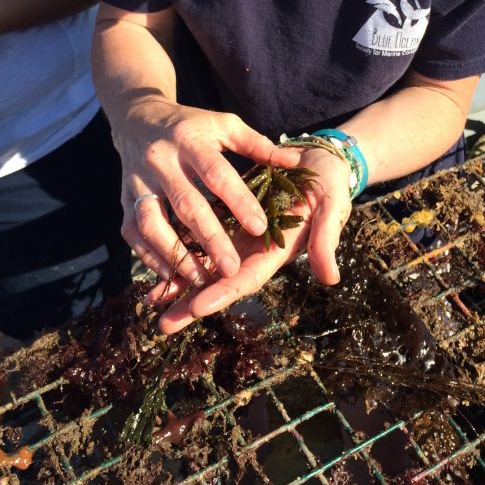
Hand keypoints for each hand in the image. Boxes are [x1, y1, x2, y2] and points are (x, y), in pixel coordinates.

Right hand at [115, 97, 302, 291]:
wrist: (137, 118)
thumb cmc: (191, 125)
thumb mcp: (224, 124)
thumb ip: (257, 145)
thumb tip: (294, 163)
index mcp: (190, 140)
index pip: (217, 174)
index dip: (239, 201)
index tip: (260, 227)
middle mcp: (161, 161)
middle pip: (186, 204)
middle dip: (210, 238)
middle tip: (232, 268)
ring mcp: (138, 182)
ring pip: (153, 224)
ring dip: (176, 254)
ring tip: (202, 278)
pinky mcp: (124, 200)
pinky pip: (133, 234)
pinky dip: (150, 257)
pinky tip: (172, 274)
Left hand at [146, 145, 352, 332]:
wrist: (319, 159)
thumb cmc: (329, 182)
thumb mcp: (333, 205)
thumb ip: (326, 239)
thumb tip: (331, 278)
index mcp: (278, 251)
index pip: (248, 278)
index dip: (224, 292)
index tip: (198, 307)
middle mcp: (255, 250)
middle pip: (220, 282)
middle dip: (192, 303)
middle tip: (164, 324)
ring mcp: (239, 236)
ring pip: (205, 264)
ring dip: (180, 283)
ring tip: (150, 301)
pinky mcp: (227, 217)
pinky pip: (200, 238)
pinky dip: (179, 250)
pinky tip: (156, 260)